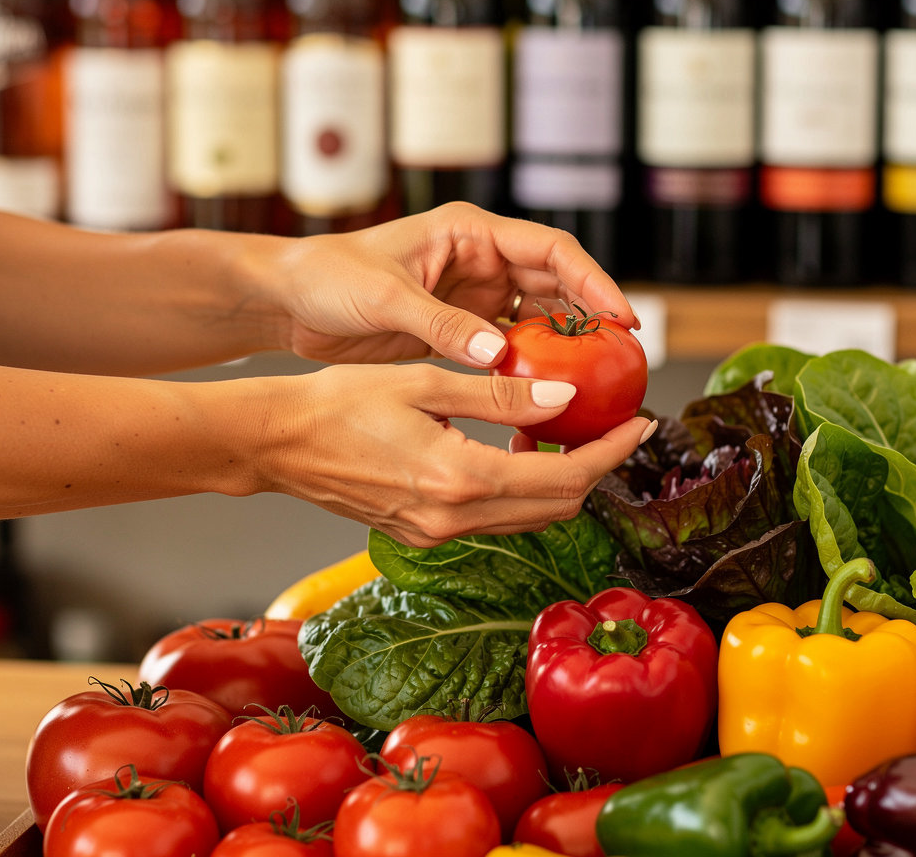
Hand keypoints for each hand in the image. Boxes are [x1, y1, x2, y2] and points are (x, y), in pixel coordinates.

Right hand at [250, 363, 656, 547]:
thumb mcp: (424, 382)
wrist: (278, 443)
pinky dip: (520, 487)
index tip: (638, 425)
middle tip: (615, 427)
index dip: (611, 452)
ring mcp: (437, 534)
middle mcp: (454, 520)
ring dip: (560, 479)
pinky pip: (494, 517)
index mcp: (459, 479)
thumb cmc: (337, 404)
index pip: (564, 477)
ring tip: (569, 431)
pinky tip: (516, 447)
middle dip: (596, 468)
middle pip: (556, 507)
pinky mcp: (422, 533)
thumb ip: (500, 395)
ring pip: (528, 516)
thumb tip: (564, 400)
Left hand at [260, 202, 638, 368]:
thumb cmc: (329, 277)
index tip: (620, 315)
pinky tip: (548, 389)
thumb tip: (498, 355)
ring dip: (565, 343)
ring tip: (596, 375)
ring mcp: (471, 296)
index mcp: (469, 232)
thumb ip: (442, 324)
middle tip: (621, 353)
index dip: (592, 279)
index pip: (550, 249)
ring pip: (537, 317)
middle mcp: (479, 260)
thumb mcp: (385, 296)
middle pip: (554, 284)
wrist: (290, 302)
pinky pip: (508, 345)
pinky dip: (530, 364)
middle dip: (590, 314)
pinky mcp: (458, 329)